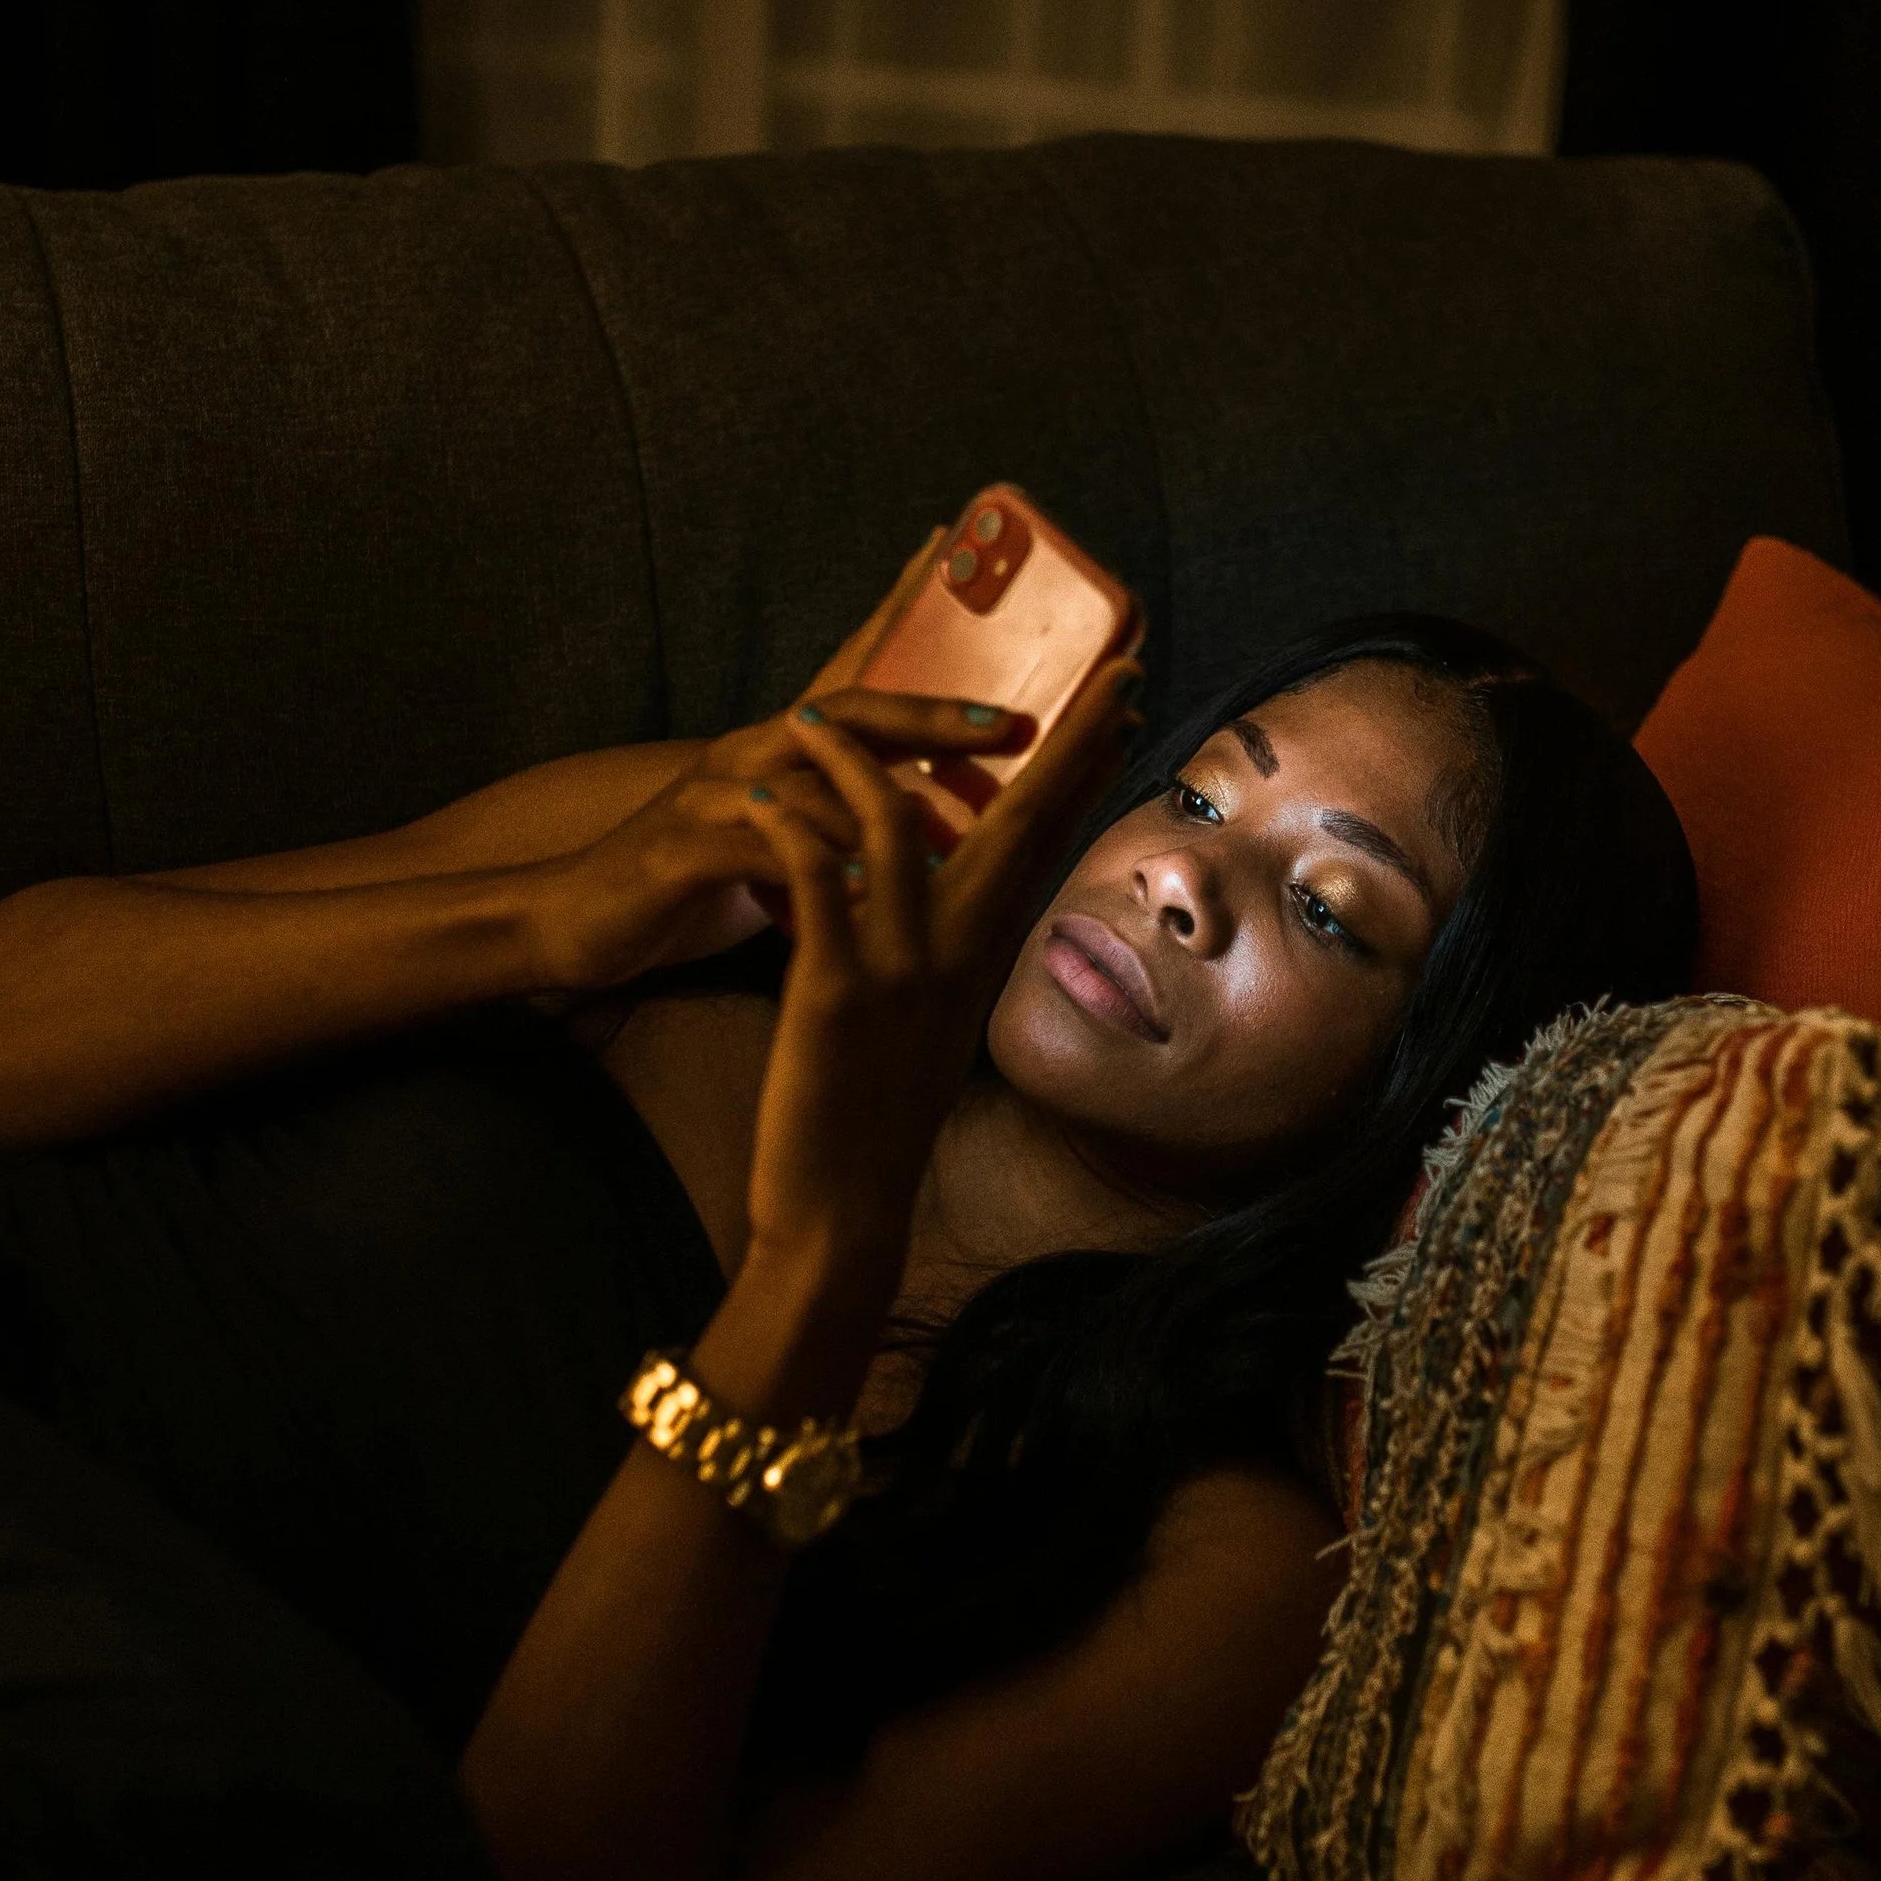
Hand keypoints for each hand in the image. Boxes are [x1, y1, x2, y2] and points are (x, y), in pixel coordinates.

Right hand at [525, 538, 1040, 992]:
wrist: (576, 918)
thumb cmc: (690, 878)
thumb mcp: (777, 832)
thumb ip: (838, 807)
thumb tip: (924, 802)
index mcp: (779, 746)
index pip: (853, 667)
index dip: (902, 610)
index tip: (957, 553)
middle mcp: (747, 754)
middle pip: (847, 713)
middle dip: (932, 714)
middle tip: (1013, 724)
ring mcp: (708, 797)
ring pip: (808, 781)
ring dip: (883, 801)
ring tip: (958, 827)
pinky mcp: (677, 853)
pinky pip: (755, 852)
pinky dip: (812, 865)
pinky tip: (867, 883)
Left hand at [739, 653, 1143, 1268]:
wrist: (842, 1208)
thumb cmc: (877, 1113)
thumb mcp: (935, 1020)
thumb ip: (954, 950)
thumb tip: (972, 895)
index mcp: (982, 955)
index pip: (1046, 840)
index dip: (1086, 768)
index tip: (1120, 702)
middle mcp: (958, 955)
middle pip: (1018, 824)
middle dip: (1062, 743)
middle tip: (1104, 671)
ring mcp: (901, 970)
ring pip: (896, 832)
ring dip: (860, 760)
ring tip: (812, 714)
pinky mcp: (836, 991)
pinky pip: (816, 886)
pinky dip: (788, 829)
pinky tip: (759, 794)